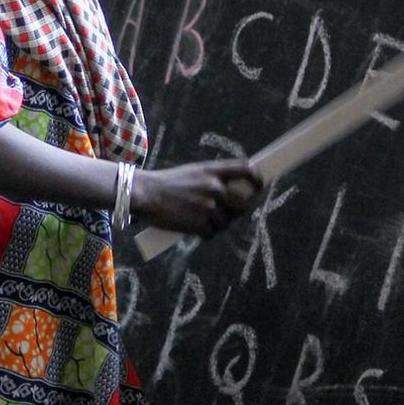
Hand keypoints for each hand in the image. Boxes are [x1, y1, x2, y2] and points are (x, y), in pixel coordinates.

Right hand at [130, 159, 261, 237]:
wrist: (145, 194)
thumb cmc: (167, 183)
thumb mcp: (193, 172)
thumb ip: (213, 178)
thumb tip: (232, 191)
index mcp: (213, 171)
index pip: (246, 170)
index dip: (256, 180)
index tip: (259, 188)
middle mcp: (215, 187)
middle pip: (243, 204)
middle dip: (238, 211)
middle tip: (228, 214)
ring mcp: (208, 206)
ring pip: (226, 222)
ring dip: (218, 225)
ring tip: (203, 222)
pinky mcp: (199, 223)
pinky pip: (211, 233)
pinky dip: (205, 234)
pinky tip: (196, 230)